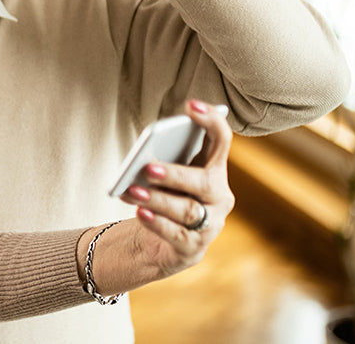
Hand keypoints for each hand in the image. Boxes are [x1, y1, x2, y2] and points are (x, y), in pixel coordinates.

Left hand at [119, 99, 234, 279]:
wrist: (165, 245)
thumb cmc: (167, 199)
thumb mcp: (166, 179)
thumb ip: (161, 165)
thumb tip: (142, 161)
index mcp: (215, 170)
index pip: (221, 140)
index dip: (210, 121)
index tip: (190, 105)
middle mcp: (220, 197)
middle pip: (204, 182)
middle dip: (175, 174)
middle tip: (148, 167)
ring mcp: (211, 224)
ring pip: (187, 210)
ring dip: (158, 200)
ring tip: (133, 191)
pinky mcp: (194, 248)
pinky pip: (176, 235)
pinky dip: (157, 223)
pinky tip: (140, 213)